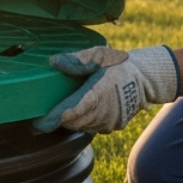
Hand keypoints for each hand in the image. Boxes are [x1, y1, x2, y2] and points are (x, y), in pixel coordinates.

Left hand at [36, 45, 179, 133]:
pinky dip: (83, 122)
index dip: (52, 119)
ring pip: (81, 126)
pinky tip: (81, 111)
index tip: (37, 123)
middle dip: (58, 120)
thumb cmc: (119, 64)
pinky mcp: (113, 127)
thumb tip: (54, 62)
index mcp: (96, 93)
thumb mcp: (98, 55)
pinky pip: (91, 128)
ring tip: (62, 110)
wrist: (145, 79)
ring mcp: (108, 122)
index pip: (69, 112)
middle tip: (44, 114)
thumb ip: (76, 60)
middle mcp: (102, 112)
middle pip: (72, 122)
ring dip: (71, 121)